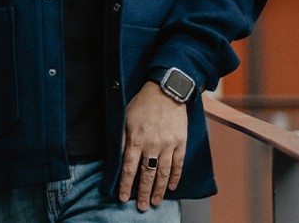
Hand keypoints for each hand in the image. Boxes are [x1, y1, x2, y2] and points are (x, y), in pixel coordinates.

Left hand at [117, 81, 186, 210]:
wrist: (167, 91)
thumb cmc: (142, 104)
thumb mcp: (125, 119)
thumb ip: (122, 139)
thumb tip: (117, 158)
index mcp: (136, 139)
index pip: (129, 168)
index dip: (126, 184)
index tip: (123, 197)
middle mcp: (152, 145)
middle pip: (147, 174)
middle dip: (142, 192)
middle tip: (141, 207)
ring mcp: (168, 145)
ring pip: (163, 173)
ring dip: (159, 190)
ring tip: (155, 202)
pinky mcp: (181, 143)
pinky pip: (178, 164)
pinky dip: (175, 177)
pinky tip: (172, 187)